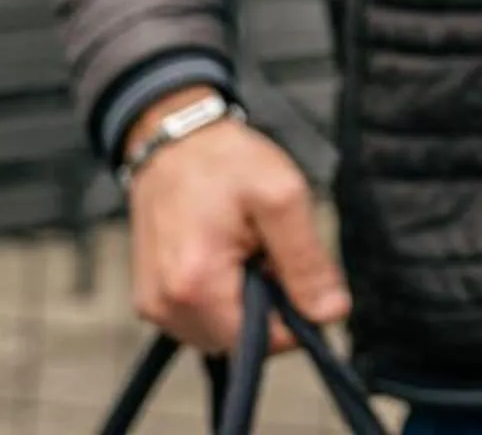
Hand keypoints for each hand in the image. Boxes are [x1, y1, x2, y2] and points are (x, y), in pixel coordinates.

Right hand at [123, 87, 348, 354]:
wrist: (174, 140)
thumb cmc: (226, 162)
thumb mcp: (283, 199)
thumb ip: (308, 262)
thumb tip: (330, 314)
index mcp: (196, 286)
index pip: (263, 342)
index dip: (293, 313)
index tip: (292, 267)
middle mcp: (165, 307)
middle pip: (241, 341)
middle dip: (267, 304)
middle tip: (266, 249)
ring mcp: (153, 305)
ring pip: (222, 332)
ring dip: (245, 300)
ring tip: (244, 247)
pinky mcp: (152, 298)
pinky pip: (201, 318)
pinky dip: (222, 294)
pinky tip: (225, 255)